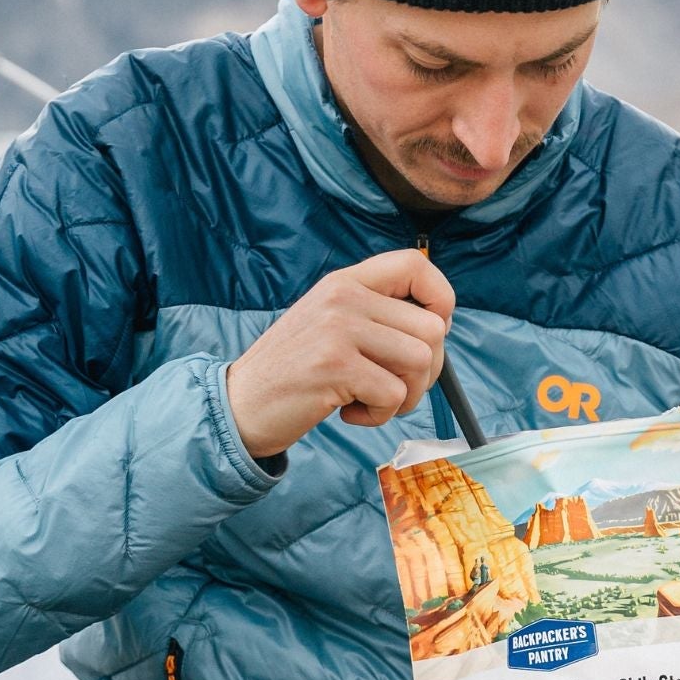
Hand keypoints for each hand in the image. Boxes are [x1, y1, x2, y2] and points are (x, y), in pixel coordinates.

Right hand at [226, 250, 455, 458]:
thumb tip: (439, 327)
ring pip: (421, 362)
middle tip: (392, 388)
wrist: (239, 405)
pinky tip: (347, 411)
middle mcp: (343, 296)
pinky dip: (379, 415)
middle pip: (432, 329)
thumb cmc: (293, 372)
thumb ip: (374, 314)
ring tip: (368, 400)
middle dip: (426, 372)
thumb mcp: (330, 323)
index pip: (415, 263)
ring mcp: (338, 329)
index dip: (441, 299)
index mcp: (344, 281)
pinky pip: (394, 395)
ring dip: (404, 396)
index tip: (430, 334)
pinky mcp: (335, 366)